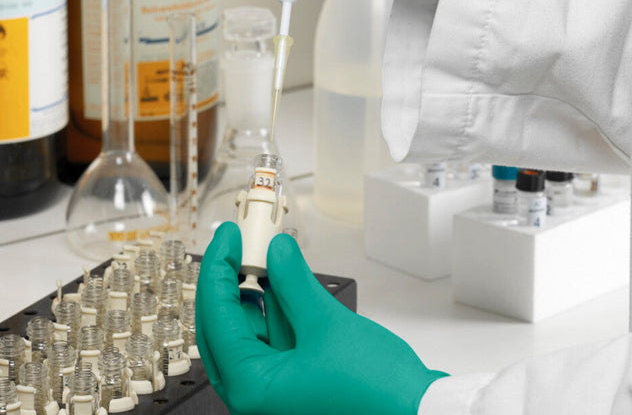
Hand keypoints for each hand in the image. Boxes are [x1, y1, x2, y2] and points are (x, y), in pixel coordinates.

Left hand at [196, 222, 446, 414]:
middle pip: (226, 326)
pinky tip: (286, 280)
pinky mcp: (296, 381)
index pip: (216, 319)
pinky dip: (279, 308)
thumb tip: (274, 250)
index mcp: (251, 388)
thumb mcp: (327, 324)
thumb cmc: (375, 389)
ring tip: (270, 252)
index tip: (228, 236)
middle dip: (232, 281)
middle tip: (240, 242)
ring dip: (259, 291)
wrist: (414, 414)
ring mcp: (276, 389)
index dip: (217, 270)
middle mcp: (256, 394)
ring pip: (252, 330)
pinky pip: (275, 339)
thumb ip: (294, 282)